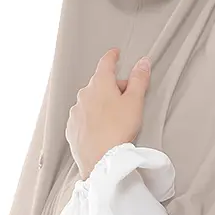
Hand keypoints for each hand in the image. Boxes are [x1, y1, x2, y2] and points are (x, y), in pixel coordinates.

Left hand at [66, 47, 151, 179]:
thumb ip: (139, 80)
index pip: (105, 63)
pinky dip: (91, 118)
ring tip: (114, 119)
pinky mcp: (72, 128)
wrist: (100, 160)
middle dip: (112, 87)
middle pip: (99, 84)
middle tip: (127, 99)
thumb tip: (143, 62)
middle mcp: (84, 94)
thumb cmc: (118, 130)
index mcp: (100, 84)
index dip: (112, 57)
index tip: (115, 53)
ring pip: (90, 101)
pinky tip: (101, 129)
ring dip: (101, 104)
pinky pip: (82, 117)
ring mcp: (75, 112)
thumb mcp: (135, 102)